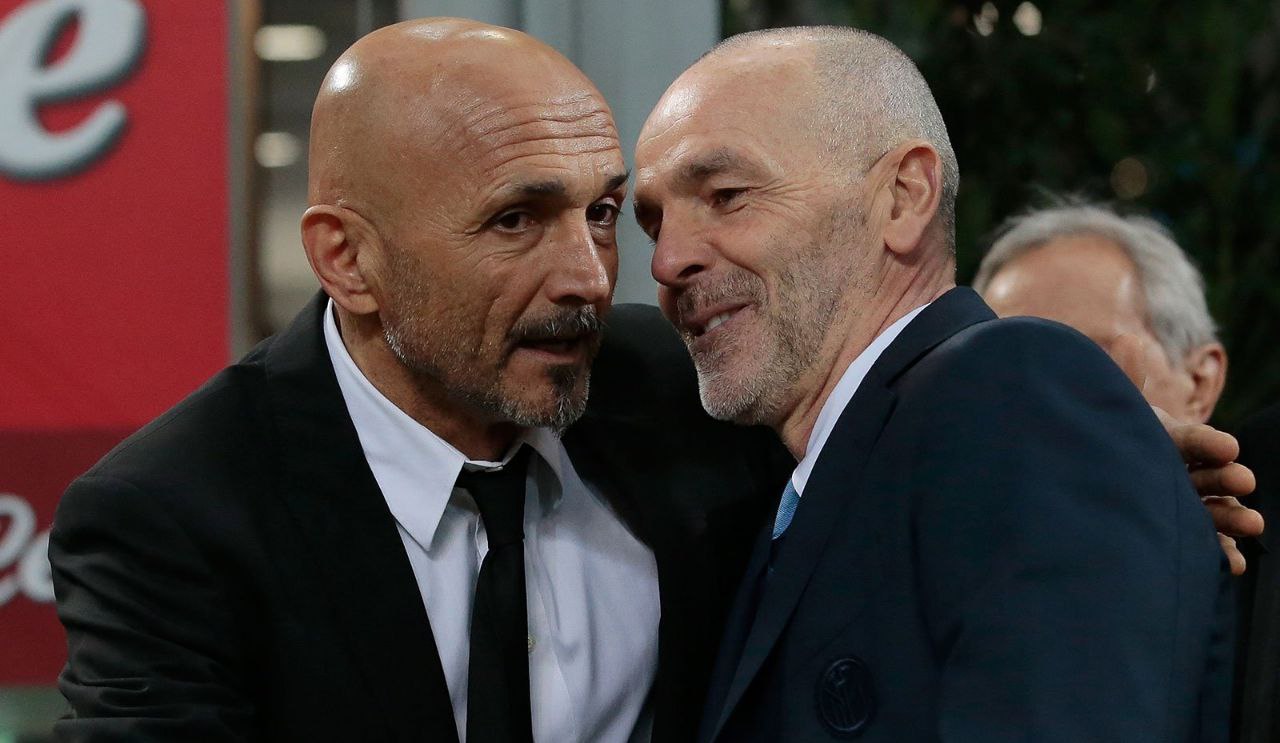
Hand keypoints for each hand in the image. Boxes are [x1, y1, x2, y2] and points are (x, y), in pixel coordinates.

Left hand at [1112, 333, 1261, 573]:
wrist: (1071, 475)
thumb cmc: (1096, 436)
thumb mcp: (1109, 414)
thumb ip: (1123, 385)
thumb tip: (1127, 344)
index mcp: (1166, 441)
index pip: (1191, 440)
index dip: (1207, 443)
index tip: (1227, 448)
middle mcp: (1177, 471)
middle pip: (1207, 476)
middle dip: (1227, 480)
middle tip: (1244, 481)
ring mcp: (1179, 502)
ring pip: (1211, 509)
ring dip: (1232, 517)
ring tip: (1253, 524)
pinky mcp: (1176, 530)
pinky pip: (1199, 543)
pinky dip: (1218, 553)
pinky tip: (1234, 564)